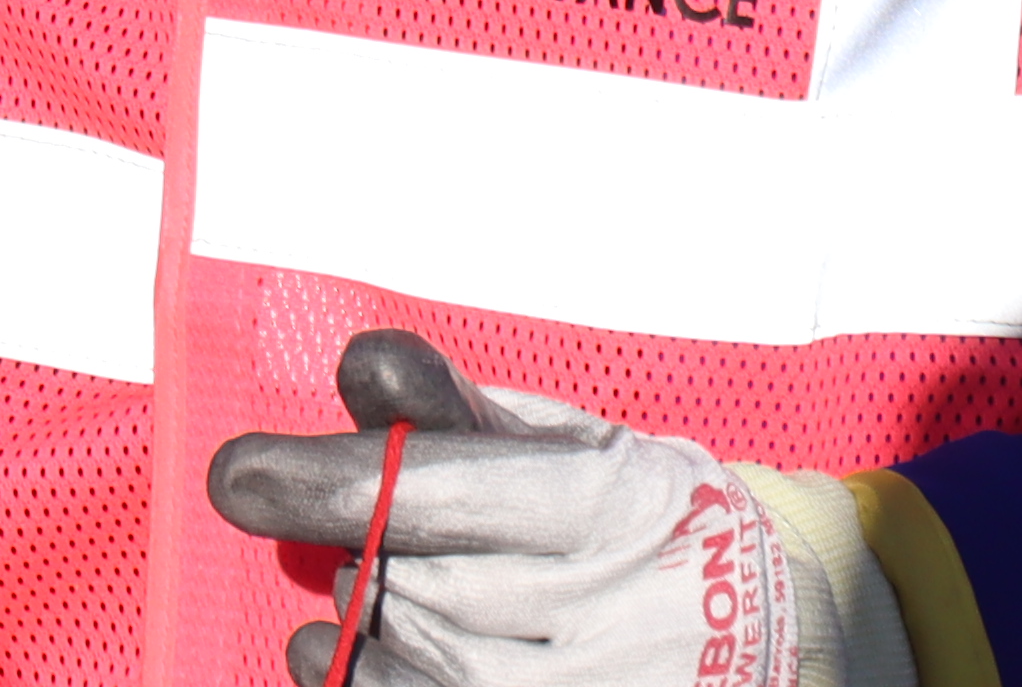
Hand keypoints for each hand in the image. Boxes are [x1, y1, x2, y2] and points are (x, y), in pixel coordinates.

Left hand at [205, 332, 825, 686]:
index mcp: (610, 505)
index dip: (325, 483)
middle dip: (358, 559)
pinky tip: (341, 665)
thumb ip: (458, 410)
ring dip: (359, 637)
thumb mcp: (569, 444)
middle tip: (351, 547)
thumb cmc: (644, 522)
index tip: (238, 476)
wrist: (783, 633)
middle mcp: (612, 612)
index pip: (439, 490)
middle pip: (415, 589)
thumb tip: (360, 366)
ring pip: (418, 672)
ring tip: (358, 607)